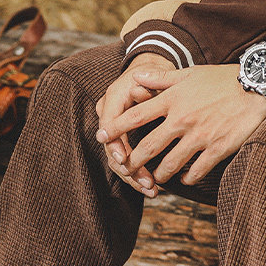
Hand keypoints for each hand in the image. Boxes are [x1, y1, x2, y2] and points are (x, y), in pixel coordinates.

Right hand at [95, 53, 174, 196]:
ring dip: (135, 178)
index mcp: (113, 99)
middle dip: (130, 169)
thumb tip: (139, 93)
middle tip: (148, 184)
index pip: (110, 125)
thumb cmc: (156, 77)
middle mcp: (109, 115)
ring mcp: (115, 130)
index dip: (116, 144)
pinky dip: (138, 176)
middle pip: (113, 149)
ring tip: (153, 191)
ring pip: (118, 161)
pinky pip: (126, 162)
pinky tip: (152, 189)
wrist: (153, 73)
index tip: (124, 160)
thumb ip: (148, 89)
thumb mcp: (154, 78)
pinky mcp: (123, 141)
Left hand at [95, 64, 265, 185]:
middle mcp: (181, 119)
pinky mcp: (217, 149)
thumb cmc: (222, 79)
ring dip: (160, 174)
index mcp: (172, 99)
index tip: (102, 136)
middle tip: (126, 168)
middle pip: (149, 145)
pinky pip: (197, 170)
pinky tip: (185, 180)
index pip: (135, 115)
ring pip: (171, 163)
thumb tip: (136, 77)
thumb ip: (161, 78)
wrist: (256, 88)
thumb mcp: (189, 73)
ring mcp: (199, 136)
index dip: (115, 127)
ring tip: (156, 179)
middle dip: (134, 160)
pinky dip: (189, 178)